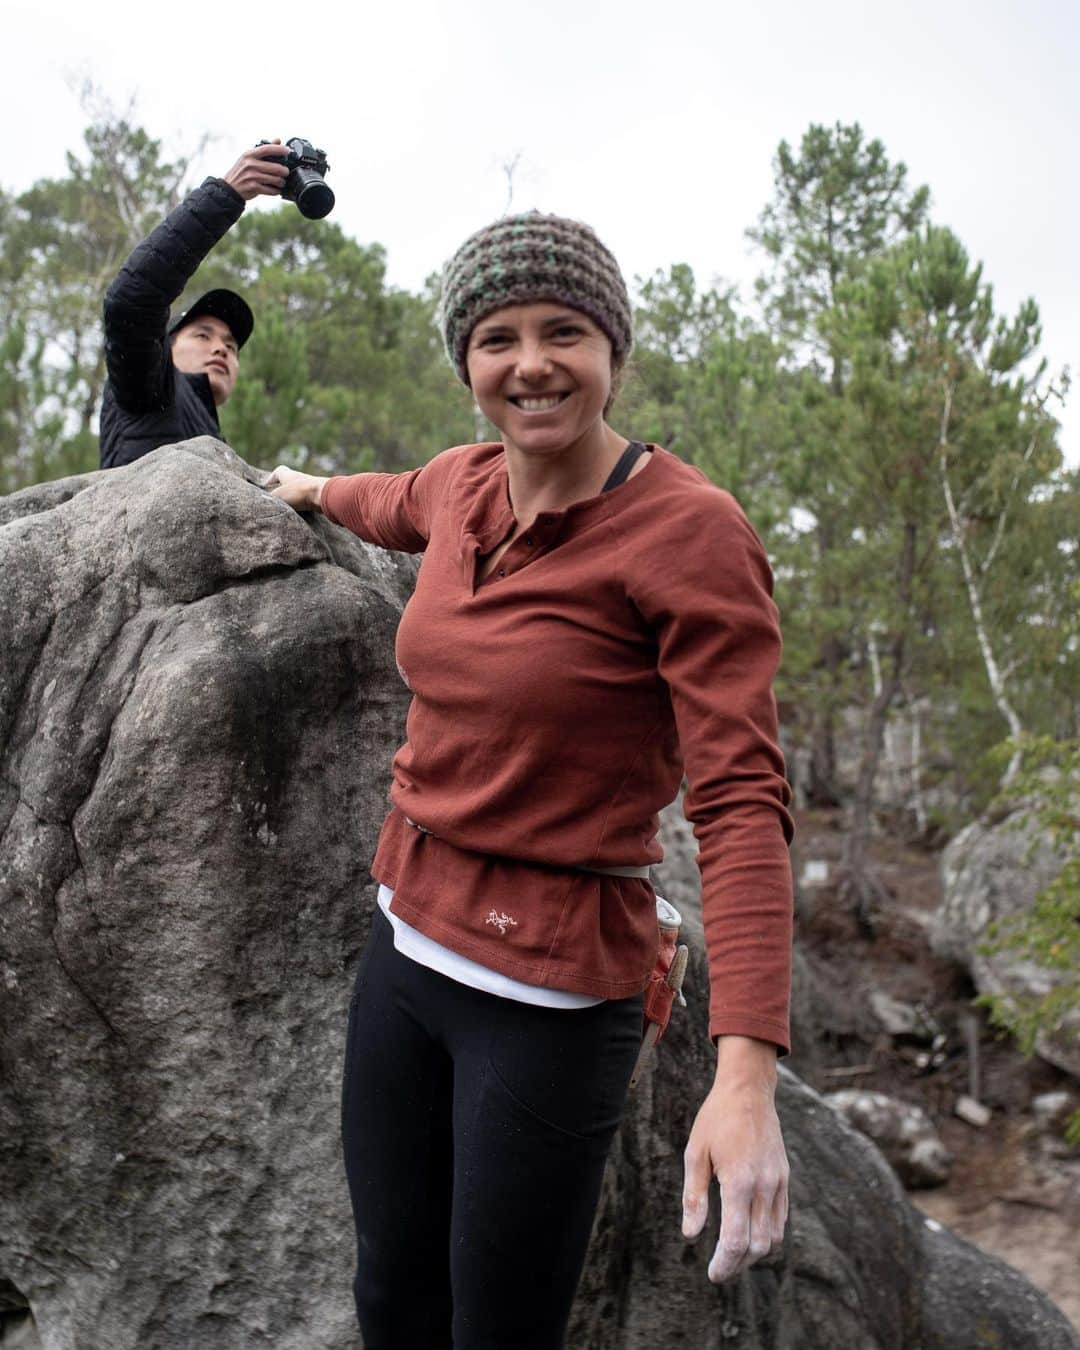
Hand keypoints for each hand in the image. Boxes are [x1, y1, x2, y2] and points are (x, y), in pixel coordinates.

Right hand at [223, 141, 290, 200]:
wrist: (230, 188)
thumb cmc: (241, 171)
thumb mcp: (249, 157)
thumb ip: (264, 149)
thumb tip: (278, 140)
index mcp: (249, 154)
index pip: (267, 149)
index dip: (280, 149)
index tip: (288, 151)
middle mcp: (250, 164)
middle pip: (276, 167)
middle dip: (285, 171)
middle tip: (286, 172)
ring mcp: (252, 176)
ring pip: (276, 179)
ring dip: (281, 182)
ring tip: (281, 182)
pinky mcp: (254, 187)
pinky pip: (271, 190)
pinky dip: (276, 191)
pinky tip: (276, 189)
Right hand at [266, 464, 328, 512]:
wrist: (323, 497)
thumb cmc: (298, 493)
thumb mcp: (278, 496)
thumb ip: (269, 499)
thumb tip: (264, 504)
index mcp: (289, 475)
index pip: (279, 472)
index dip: (272, 479)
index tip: (266, 487)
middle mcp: (300, 479)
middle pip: (289, 483)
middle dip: (283, 492)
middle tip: (276, 502)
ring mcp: (311, 487)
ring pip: (299, 494)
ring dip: (293, 502)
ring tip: (287, 512)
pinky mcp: (319, 497)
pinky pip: (308, 502)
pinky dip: (303, 507)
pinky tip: (300, 515)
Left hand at [681, 1036, 788, 1283]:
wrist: (749, 1090)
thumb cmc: (716, 1119)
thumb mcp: (695, 1154)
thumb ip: (694, 1197)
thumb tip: (691, 1235)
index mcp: (739, 1181)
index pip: (736, 1241)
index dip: (724, 1264)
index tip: (712, 1274)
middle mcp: (764, 1186)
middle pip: (758, 1247)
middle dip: (738, 1264)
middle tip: (718, 1268)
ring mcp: (778, 1182)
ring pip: (774, 1237)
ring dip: (754, 1253)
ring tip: (732, 1254)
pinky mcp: (784, 1178)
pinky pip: (781, 1219)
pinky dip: (767, 1234)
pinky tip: (749, 1231)